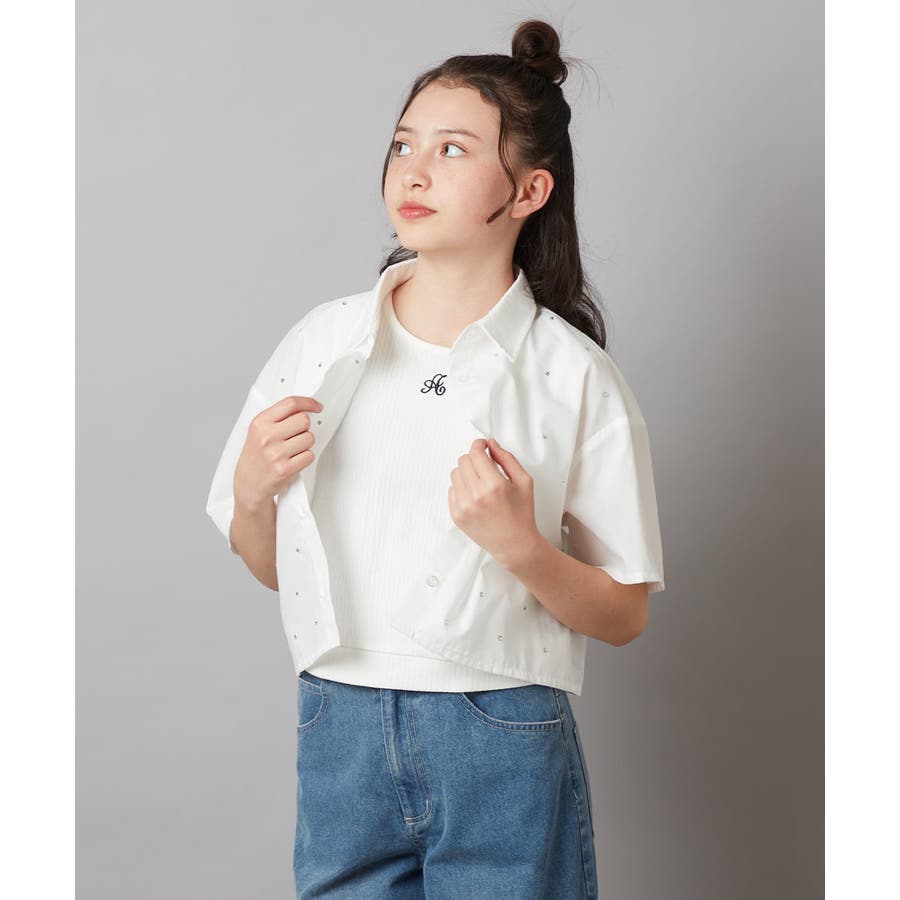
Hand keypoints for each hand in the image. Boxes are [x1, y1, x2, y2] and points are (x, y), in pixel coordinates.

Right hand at [233, 395, 322, 508]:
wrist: (248, 484)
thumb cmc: (256, 456)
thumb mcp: (259, 431)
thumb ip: (278, 418)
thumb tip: (305, 408)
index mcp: (260, 423)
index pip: (291, 403)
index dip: (308, 403)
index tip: (317, 406)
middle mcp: (267, 436)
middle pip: (304, 420)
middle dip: (305, 427)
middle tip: (297, 435)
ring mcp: (275, 453)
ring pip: (309, 438)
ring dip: (306, 444)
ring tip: (292, 450)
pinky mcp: (284, 469)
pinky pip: (309, 455)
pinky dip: (305, 458)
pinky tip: (294, 460)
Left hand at [448, 437, 540, 567]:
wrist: (514, 544)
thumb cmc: (521, 515)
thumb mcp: (524, 482)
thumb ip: (507, 459)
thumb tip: (492, 444)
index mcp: (494, 485)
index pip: (476, 453)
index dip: (479, 445)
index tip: (482, 446)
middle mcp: (476, 495)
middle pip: (463, 460)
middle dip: (474, 459)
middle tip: (484, 465)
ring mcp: (463, 506)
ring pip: (455, 473)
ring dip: (466, 472)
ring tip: (480, 482)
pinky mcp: (456, 515)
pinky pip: (451, 490)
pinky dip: (461, 488)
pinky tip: (475, 495)